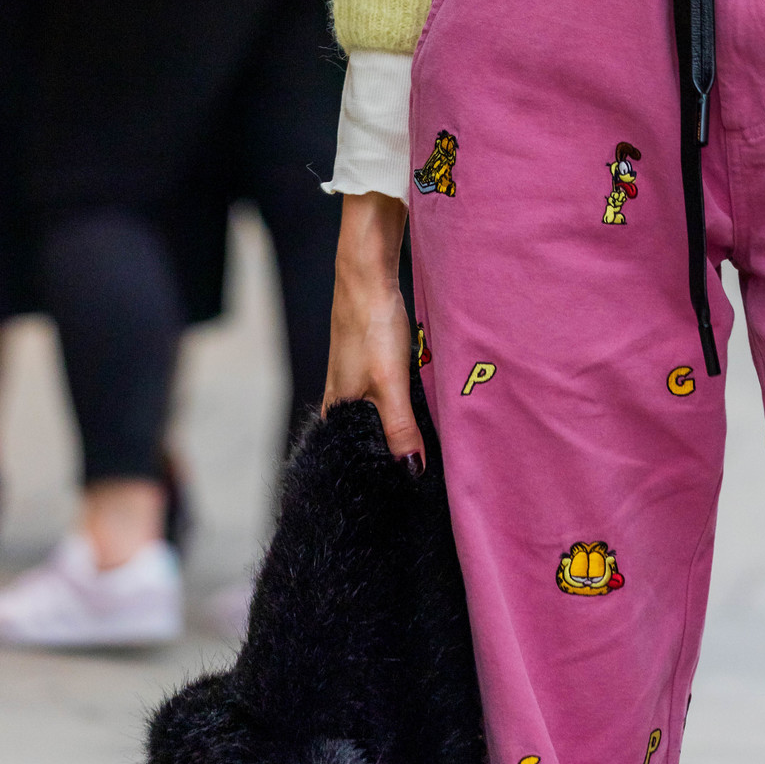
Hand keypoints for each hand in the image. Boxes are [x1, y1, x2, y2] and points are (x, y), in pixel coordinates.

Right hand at [325, 192, 424, 469]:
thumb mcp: (390, 384)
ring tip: (425, 442)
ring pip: (379, 411)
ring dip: (400, 423)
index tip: (400, 489)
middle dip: (390, 449)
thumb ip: (400, 428)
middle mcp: (343, 395)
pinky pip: (387, 391)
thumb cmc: (372, 328)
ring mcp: (355, 375)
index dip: (374, 470)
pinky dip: (403, 401)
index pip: (351, 453)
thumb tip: (411, 471)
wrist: (367, 274)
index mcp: (339, 408)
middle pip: (366, 433)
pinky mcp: (370, 357)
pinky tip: (421, 402)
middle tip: (419, 469)